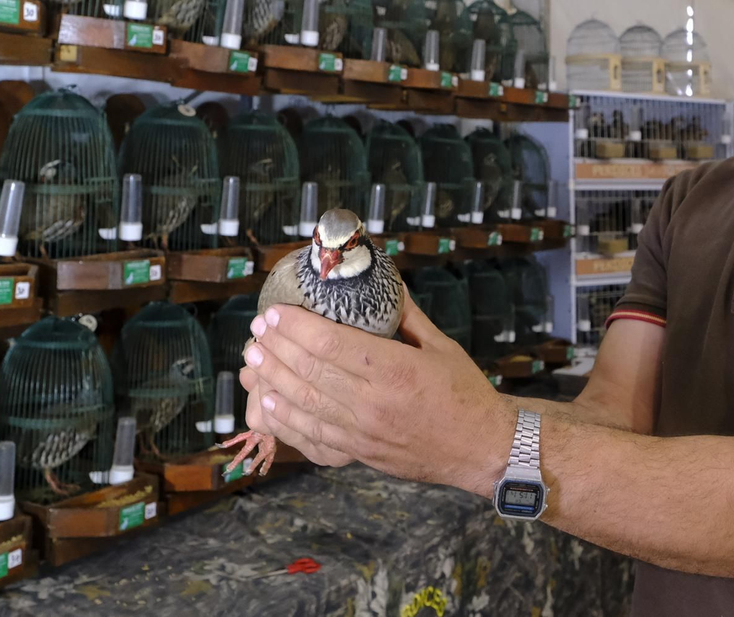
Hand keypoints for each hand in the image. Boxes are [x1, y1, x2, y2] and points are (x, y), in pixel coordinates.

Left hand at [242, 295, 514, 495]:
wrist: (481, 448)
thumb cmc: (464, 393)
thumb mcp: (441, 345)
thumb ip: (406, 314)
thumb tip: (382, 280)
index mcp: (395, 370)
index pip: (331, 344)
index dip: (296, 327)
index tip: (275, 312)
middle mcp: (373, 403)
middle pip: (310, 372)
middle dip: (277, 348)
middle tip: (256, 331)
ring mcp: (362, 433)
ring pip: (304, 405)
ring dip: (272, 381)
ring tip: (252, 360)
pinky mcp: (358, 454)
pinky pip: (312, 438)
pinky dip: (285, 420)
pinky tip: (267, 403)